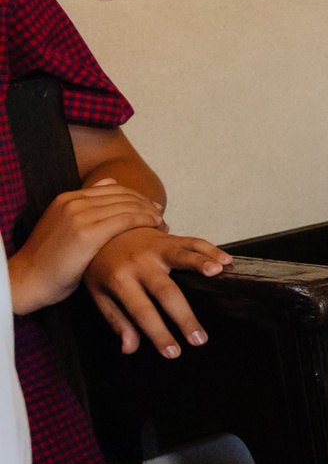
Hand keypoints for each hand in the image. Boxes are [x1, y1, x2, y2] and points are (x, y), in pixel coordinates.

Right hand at [10, 178, 165, 315]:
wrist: (27, 280)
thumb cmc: (49, 260)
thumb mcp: (63, 226)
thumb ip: (84, 207)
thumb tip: (110, 184)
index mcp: (66, 198)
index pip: (112, 188)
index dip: (136, 197)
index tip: (151, 208)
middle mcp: (73, 202)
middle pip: (122, 195)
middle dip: (146, 204)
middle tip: (161, 215)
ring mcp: (79, 215)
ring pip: (127, 205)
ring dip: (149, 213)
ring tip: (162, 223)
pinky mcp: (87, 233)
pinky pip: (126, 219)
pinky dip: (145, 221)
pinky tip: (156, 227)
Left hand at [86, 228, 229, 357]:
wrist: (101, 231)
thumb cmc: (102, 268)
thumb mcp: (100, 295)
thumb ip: (117, 321)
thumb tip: (130, 349)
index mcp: (118, 279)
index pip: (141, 311)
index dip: (158, 333)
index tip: (173, 353)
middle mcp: (138, 263)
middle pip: (166, 291)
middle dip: (184, 317)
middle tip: (199, 340)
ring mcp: (155, 248)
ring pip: (181, 257)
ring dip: (200, 263)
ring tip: (217, 274)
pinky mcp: (169, 238)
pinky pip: (193, 242)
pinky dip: (211, 250)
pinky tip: (226, 262)